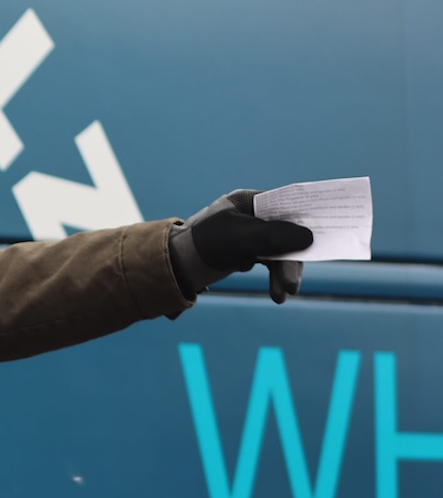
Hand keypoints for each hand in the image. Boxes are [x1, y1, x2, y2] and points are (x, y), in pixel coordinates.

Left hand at [169, 189, 313, 303]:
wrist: (173, 268)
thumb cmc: (200, 245)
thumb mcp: (236, 239)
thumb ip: (271, 236)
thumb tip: (309, 237)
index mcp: (248, 201)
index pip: (287, 205)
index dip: (308, 219)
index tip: (324, 236)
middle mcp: (252, 215)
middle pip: (286, 233)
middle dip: (291, 261)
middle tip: (291, 286)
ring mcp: (251, 234)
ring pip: (281, 251)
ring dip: (284, 274)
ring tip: (282, 295)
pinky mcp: (247, 253)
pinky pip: (271, 262)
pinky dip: (275, 277)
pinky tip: (276, 293)